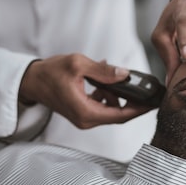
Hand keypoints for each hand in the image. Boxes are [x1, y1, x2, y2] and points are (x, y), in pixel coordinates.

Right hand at [19, 54, 152, 128]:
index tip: (153, 103)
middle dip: (133, 101)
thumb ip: (103, 71)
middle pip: (119, 114)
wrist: (32, 80)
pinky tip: (104, 80)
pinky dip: (108, 94)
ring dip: (118, 94)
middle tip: (147, 90)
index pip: (120, 115)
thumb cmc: (50, 73)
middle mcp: (86, 120)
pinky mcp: (83, 112)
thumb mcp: (78, 65)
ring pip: (111, 109)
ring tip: (115, 77)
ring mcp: (84, 118)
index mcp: (86, 112)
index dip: (139, 109)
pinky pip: (103, 105)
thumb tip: (125, 74)